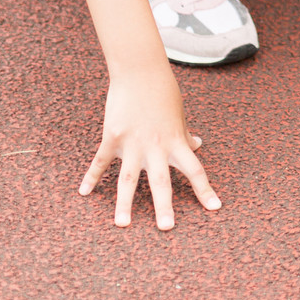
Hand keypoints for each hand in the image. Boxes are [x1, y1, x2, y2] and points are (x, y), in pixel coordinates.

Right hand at [79, 70, 218, 228]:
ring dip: (125, 203)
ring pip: (128, 179)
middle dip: (164, 206)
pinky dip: (91, 177)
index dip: (205, 190)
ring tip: (123, 224)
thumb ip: (185, 135)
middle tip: (167, 228)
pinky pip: (100, 162)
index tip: (215, 208)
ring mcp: (133, 143)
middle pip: (162, 181)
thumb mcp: (179, 115)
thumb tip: (199, 145)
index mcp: (176, 142)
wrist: (140, 72)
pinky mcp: (112, 137)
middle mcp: (156, 146)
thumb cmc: (164, 93)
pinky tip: (84, 193)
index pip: (195, 170)